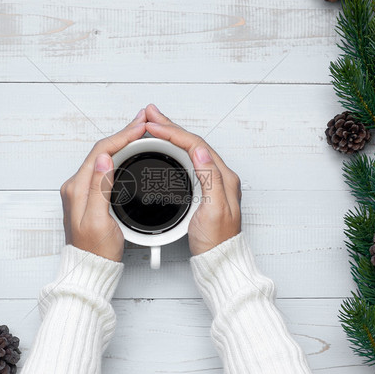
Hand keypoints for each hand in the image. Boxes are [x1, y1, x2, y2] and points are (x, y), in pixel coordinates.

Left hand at [60, 109, 146, 260]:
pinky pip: (104, 168)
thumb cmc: (95, 250)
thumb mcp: (98, 220)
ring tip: (138, 133)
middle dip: (123, 134)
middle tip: (142, 123)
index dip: (122, 136)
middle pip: (101, 150)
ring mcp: (82, 190)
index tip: (139, 127)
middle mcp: (77, 186)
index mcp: (78, 188)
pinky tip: (128, 154)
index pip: (101, 151)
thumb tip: (104, 159)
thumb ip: (100, 188)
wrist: (90, 268)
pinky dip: (118, 156)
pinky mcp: (89, 196)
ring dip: (121, 143)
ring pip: (103, 157)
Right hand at [144, 104, 241, 255]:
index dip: (173, 133)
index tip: (154, 126)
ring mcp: (211, 182)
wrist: (219, 260)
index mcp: (224, 178)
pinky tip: (165, 148)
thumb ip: (210, 178)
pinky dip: (173, 150)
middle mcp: (219, 176)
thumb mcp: (214, 210)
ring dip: (171, 135)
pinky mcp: (203, 189)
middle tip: (151, 115)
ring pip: (189, 150)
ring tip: (154, 125)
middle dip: (170, 127)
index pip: (197, 145)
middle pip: (192, 143)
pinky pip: (187, 161)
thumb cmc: (216, 241)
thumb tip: (201, 151)